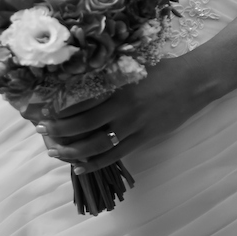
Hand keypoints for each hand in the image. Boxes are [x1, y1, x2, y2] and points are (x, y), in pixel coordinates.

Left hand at [33, 57, 206, 174]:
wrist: (194, 82)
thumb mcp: (134, 70)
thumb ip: (112, 79)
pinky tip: (79, 166)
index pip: (83, 104)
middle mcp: (124, 111)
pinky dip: (95, 162)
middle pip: (84, 127)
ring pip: (97, 146)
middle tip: (42, 131)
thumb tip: (86, 83)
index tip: (46, 111)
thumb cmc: (164, 70)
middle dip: (60, 131)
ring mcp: (135, 128)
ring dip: (73, 151)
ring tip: (55, 152)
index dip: (62, 111)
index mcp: (119, 90)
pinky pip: (116, 155)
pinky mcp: (145, 139)